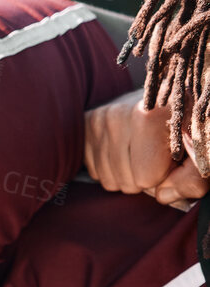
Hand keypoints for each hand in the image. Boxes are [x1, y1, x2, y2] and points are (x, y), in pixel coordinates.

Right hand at [86, 89, 208, 208]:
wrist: (176, 90)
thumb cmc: (194, 123)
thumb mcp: (206, 149)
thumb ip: (194, 178)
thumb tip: (162, 196)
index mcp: (153, 114)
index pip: (147, 177)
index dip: (168, 176)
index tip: (178, 157)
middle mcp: (119, 113)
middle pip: (128, 182)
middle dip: (148, 178)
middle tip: (163, 156)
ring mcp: (100, 119)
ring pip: (111, 180)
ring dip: (132, 175)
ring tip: (146, 151)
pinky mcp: (89, 124)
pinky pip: (96, 171)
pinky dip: (114, 168)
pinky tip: (129, 149)